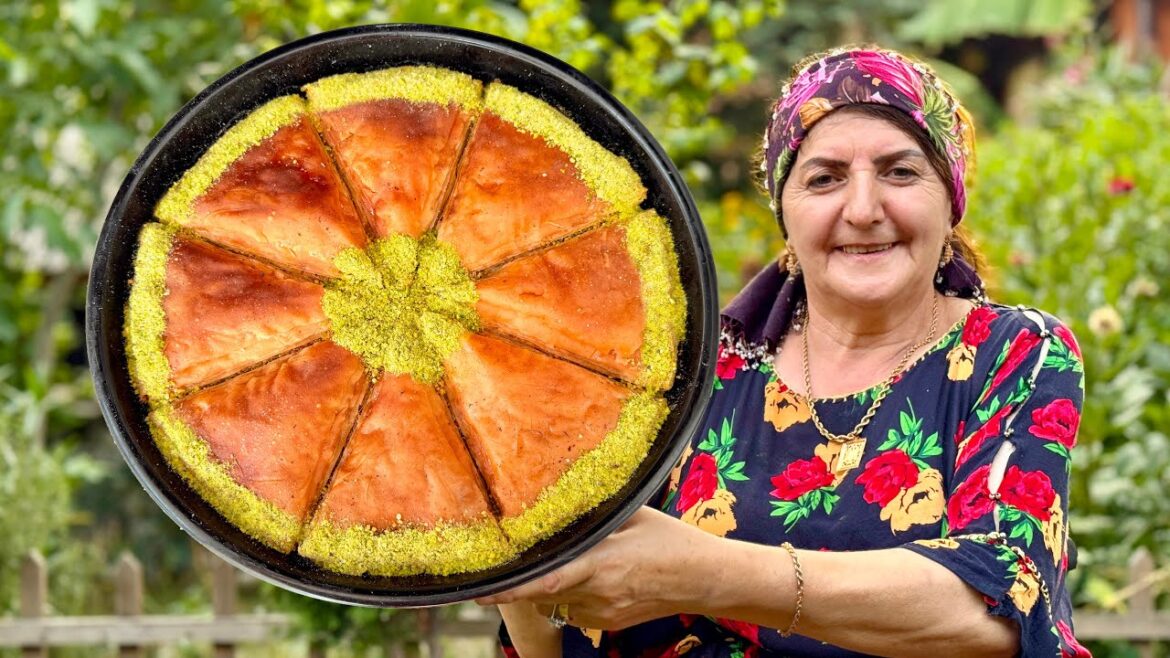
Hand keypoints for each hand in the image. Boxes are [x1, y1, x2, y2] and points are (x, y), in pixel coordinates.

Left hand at [477, 506, 718, 629]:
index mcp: (604, 562)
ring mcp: (602, 613)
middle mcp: (599, 593)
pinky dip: (567, 595)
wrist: (703, 580)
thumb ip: (597, 512)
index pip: (548, 580)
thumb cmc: (671, 540)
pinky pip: (572, 610)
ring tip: (557, 564)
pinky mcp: (606, 623)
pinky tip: (585, 576)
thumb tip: (563, 496)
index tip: (480, 591)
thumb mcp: (634, 515)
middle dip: (516, 586)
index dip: (512, 589)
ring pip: (554, 603)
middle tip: (488, 579)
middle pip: (542, 593)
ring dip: (545, 587)